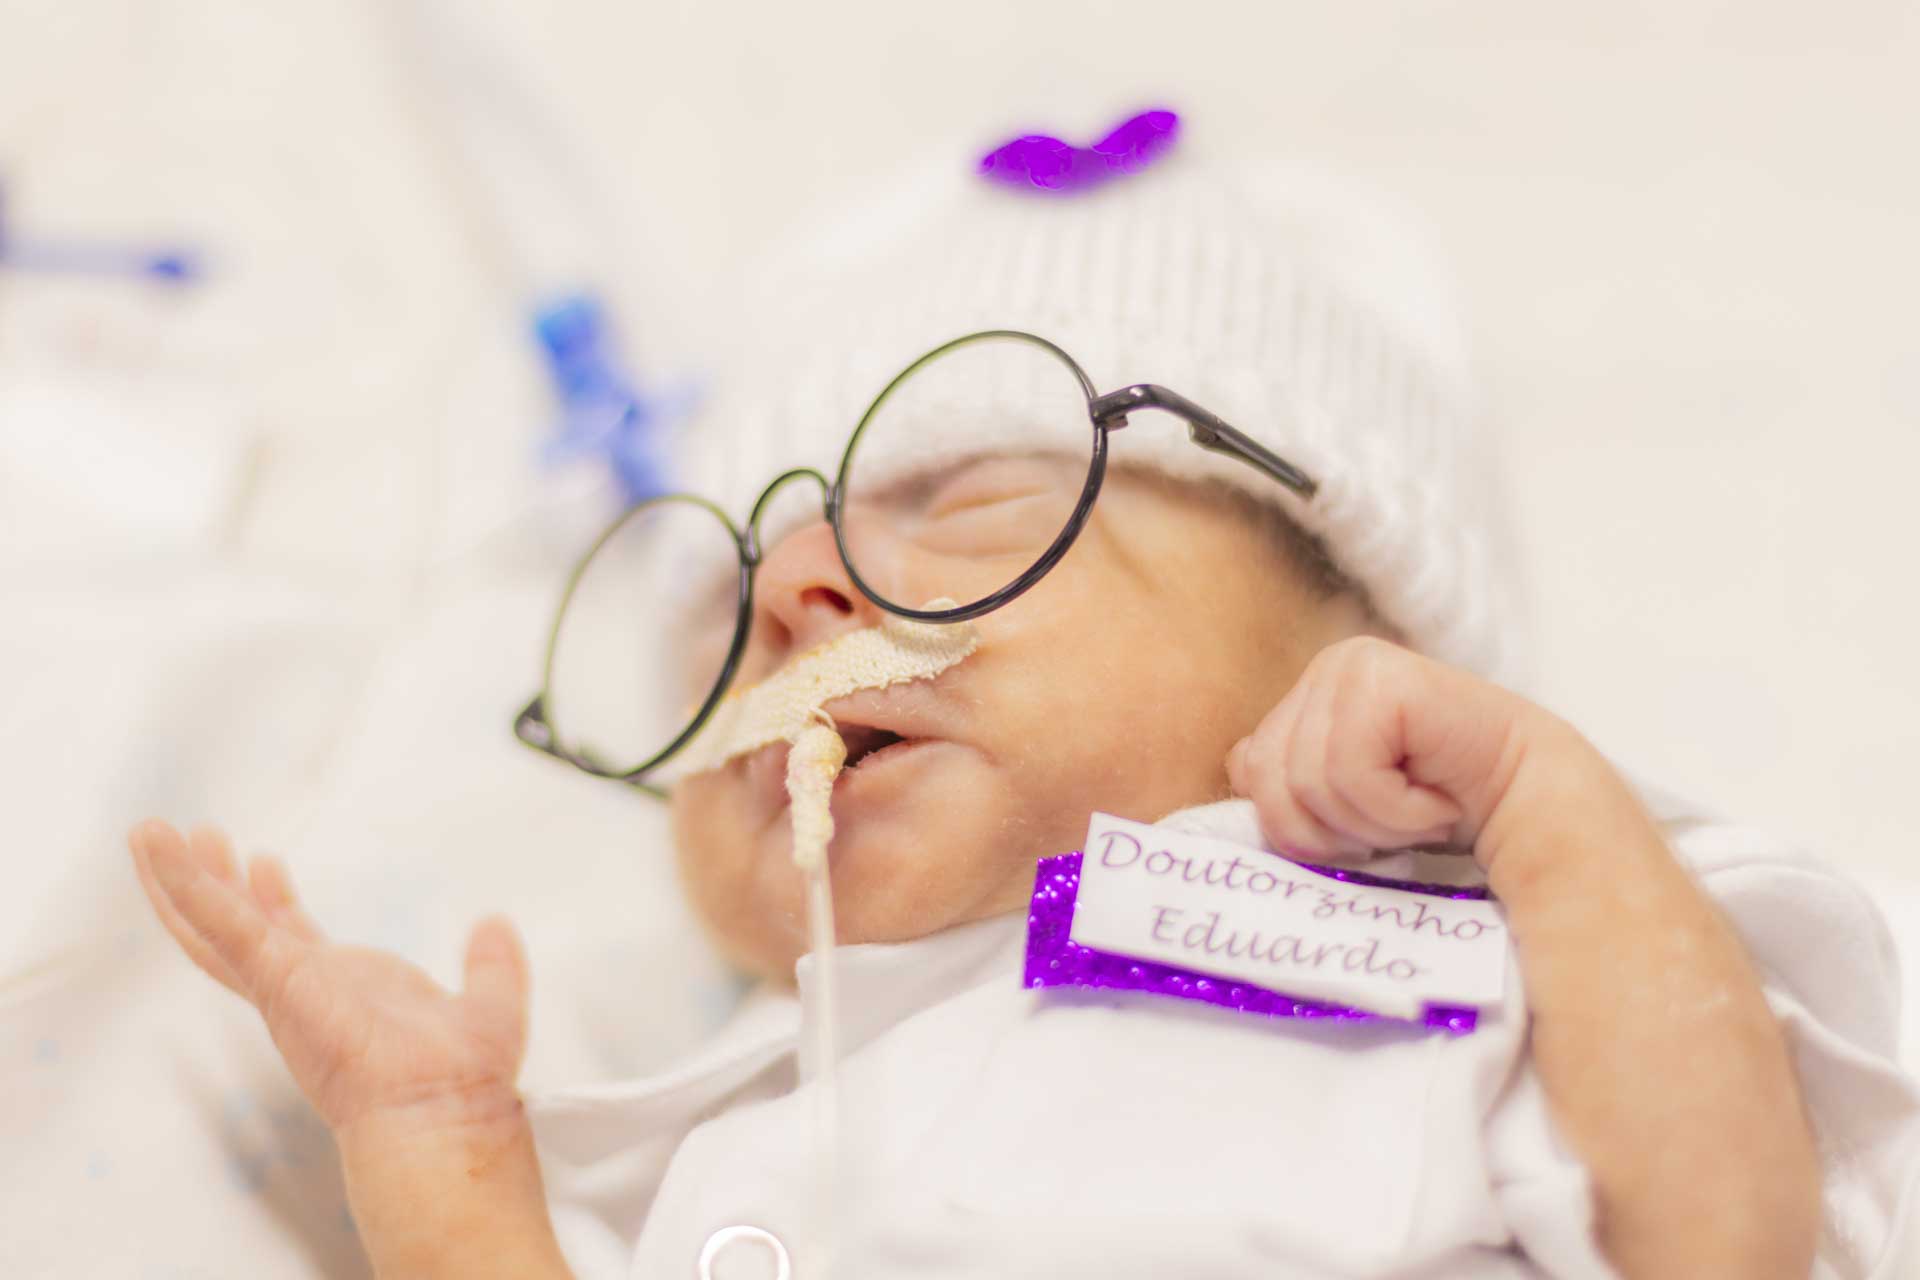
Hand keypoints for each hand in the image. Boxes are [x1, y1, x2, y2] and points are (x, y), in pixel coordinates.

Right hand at [128, 819, 531, 1134]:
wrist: (441, 1112)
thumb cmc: (459, 1081)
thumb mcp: (485, 1004)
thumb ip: (491, 965)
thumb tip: (495, 925)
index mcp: (340, 994)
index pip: (291, 941)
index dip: (274, 900)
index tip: (266, 862)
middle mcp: (301, 991)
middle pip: (239, 929)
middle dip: (216, 883)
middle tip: (199, 837)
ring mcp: (280, 986)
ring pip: (212, 925)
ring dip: (181, 879)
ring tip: (149, 833)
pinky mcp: (274, 978)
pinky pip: (219, 923)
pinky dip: (184, 884)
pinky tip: (158, 846)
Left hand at [1226, 636, 1586, 869]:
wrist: (1530, 805)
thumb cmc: (1437, 808)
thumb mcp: (1341, 806)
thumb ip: (1285, 780)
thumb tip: (1238, 763)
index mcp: (1306, 695)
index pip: (1249, 773)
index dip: (1302, 827)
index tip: (1367, 826)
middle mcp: (1324, 669)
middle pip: (1270, 784)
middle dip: (1335, 829)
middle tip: (1398, 821)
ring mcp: (1350, 665)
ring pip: (1307, 783)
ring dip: (1373, 822)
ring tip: (1421, 807)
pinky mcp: (1379, 678)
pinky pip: (1346, 773)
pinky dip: (1395, 809)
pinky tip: (1435, 797)